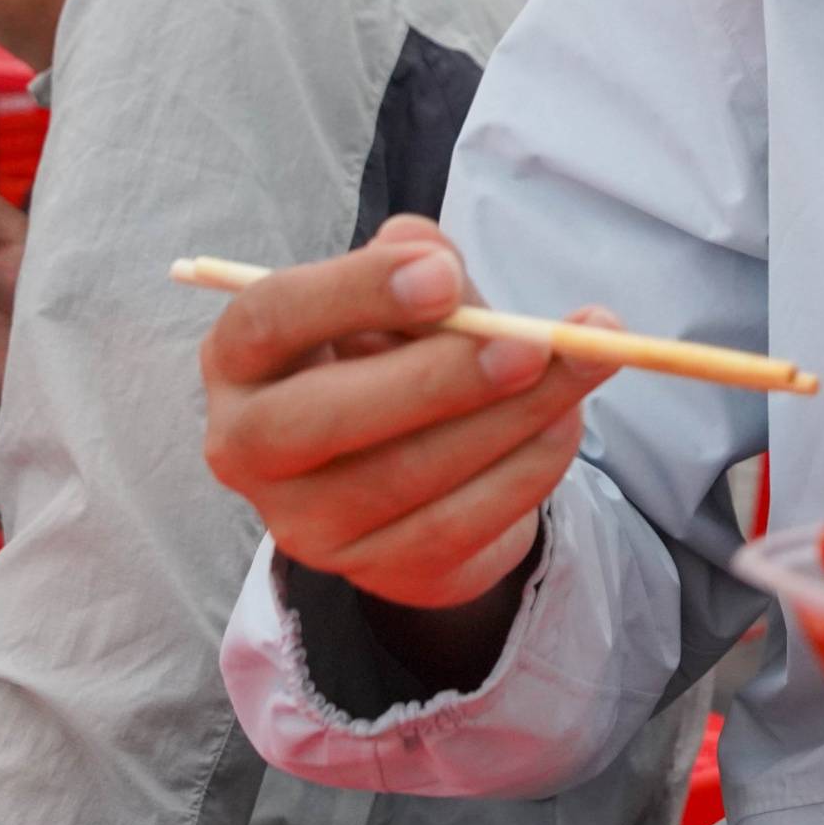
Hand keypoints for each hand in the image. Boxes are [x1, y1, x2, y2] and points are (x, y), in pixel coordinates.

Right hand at [199, 214, 618, 608]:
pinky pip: (453, 523)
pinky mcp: (368, 569)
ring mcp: (302, 521)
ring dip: (509, 419)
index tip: (446, 273)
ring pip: (402, 476)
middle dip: (435, 379)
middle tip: (531, 345)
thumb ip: (418, 265)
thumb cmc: (390, 360)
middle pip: (318, 418)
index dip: (354, 291)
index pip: (269, 318)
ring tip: (583, 365)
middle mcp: (246, 446)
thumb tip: (438, 255)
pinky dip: (523, 471)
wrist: (406, 476)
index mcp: (240, 358)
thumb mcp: (398, 301)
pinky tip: (566, 424)